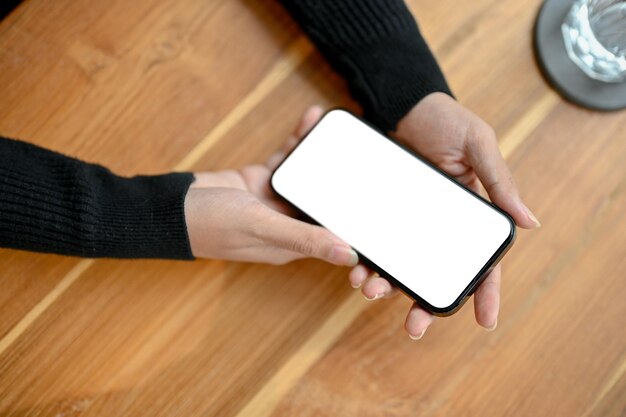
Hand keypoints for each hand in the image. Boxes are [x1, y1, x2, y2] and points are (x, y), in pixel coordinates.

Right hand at [184, 106, 357, 266]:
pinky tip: (311, 121)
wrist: (171, 206)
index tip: (382, 204)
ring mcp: (275, 201)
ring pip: (309, 175)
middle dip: (345, 179)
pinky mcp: (263, 180)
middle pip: (325, 200)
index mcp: (293, 244)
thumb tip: (350, 254)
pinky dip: (298, 142)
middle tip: (368, 155)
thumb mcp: (263, 228)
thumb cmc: (212, 225)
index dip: (358, 222)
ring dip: (323, 154)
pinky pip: (288, 160)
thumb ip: (305, 238)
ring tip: (340, 130)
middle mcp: (288, 223)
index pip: (335, 234)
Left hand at [348, 92, 540, 338]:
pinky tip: (354, 266)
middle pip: (434, 273)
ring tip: (370, 291)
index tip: (485, 322)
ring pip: (400, 262)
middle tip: (414, 328)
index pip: (481, 260)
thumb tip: (528, 222)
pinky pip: (375, 240)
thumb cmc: (448, 121)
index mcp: (469, 214)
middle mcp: (438, 225)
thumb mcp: (479, 145)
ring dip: (387, 283)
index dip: (485, 292)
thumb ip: (499, 182)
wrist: (403, 105)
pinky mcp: (383, 212)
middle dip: (424, 304)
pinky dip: (365, 256)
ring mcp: (409, 221)